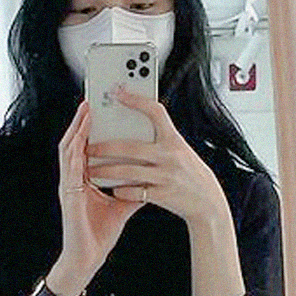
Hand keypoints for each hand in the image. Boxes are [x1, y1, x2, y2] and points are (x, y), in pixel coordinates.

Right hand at [56, 99, 149, 285]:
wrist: (88, 257)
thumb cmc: (100, 232)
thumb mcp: (122, 205)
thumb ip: (134, 188)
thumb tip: (152, 175)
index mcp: (83, 179)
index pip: (85, 147)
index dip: (89, 128)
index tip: (98, 110)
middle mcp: (73, 179)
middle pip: (74, 143)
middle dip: (81, 121)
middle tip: (91, 101)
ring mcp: (69, 186)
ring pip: (69, 151)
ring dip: (76, 130)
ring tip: (86, 113)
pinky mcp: (69, 196)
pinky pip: (71, 170)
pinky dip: (76, 153)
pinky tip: (82, 141)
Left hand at [85, 84, 224, 228]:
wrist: (208, 202)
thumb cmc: (190, 173)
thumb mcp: (180, 150)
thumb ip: (161, 139)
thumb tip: (134, 126)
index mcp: (174, 140)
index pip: (156, 112)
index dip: (137, 100)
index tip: (118, 92)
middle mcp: (170, 156)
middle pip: (130, 147)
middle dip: (103, 147)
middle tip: (87, 147)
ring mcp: (166, 176)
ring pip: (127, 171)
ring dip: (104, 171)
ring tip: (90, 170)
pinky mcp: (162, 195)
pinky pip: (134, 191)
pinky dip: (120, 190)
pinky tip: (113, 188)